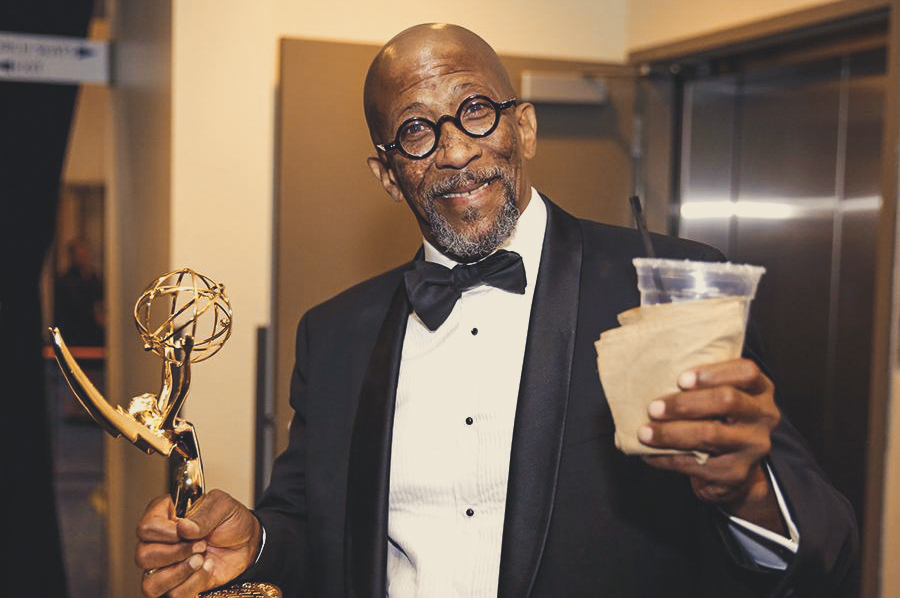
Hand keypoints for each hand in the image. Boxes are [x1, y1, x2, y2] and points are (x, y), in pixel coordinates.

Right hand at [135, 489, 261, 597]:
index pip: (145, 528)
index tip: (185, 529)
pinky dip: (194, 583)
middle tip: (200, 545)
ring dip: (180, 572)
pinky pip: (173, 595)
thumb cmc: (231, 521)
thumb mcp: (222, 506)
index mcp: (165, 516)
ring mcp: (165, 567)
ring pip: (150, 582)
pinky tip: (207, 569)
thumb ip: (202, 514)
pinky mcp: (177, 586)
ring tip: (202, 559)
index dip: (165, 532)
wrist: (248, 544)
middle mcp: (159, 543)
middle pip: (143, 556)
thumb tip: (182, 527)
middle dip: (175, 553)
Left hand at [638, 358, 784, 533]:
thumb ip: (697, 384)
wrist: (731, 467)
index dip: (713, 373)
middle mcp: (763, 415)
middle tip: (653, 408)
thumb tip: (649, 374)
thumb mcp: (716, 396)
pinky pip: (699, 464)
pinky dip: (669, 458)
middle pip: (728, 400)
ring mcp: (754, 446)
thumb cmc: (715, 418)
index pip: (747, 372)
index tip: (680, 379)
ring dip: (671, 433)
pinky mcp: (738, 473)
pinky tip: (649, 454)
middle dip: (685, 404)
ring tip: (645, 432)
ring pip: (711, 434)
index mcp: (759, 389)